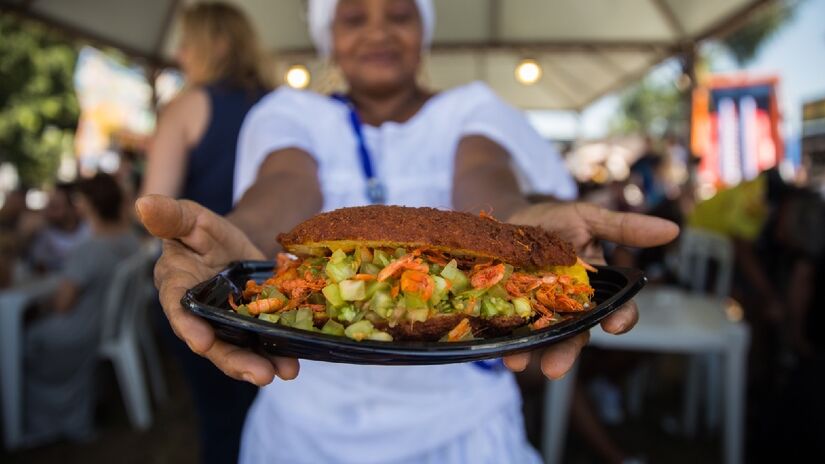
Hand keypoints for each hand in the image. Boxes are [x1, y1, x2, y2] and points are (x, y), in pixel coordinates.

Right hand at [135, 195, 298, 385]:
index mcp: (176, 287)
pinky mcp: (249, 329)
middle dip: (235, 360)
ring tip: (286, 372)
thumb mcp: (190, 218)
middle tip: (260, 374)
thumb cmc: (204, 232)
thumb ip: (171, 216)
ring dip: (260, 364)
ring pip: (239, 350)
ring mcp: (225, 325)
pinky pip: (261, 345)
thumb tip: (143, 204)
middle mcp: (198, 315)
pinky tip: (293, 364)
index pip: (178, 309)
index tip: (202, 342)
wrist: (238, 243)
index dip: (189, 326)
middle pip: (214, 342)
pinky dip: (278, 355)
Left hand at [502, 202, 679, 378]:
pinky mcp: (511, 311)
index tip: (615, 325)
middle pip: (576, 335)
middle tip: (554, 369)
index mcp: (595, 289)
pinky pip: (511, 331)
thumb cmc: (553, 221)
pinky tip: (497, 348)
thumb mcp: (588, 217)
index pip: (616, 310)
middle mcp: (570, 307)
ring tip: (516, 363)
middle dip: (566, 353)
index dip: (621, 319)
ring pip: (542, 340)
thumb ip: (623, 228)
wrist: (508, 217)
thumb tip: (672, 229)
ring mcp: (540, 311)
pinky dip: (505, 341)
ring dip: (531, 354)